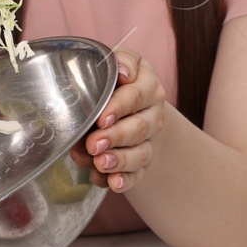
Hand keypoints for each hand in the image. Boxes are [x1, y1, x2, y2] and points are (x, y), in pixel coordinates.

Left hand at [77, 47, 165, 192]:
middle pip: (139, 128)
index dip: (119, 107)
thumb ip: (120, 62)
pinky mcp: (141, 162)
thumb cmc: (114, 81)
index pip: (137, 96)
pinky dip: (125, 181)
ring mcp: (148, 141)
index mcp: (148, 87)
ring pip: (140, 154)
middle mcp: (153, 115)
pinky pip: (137, 175)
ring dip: (119, 161)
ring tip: (100, 163)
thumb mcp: (117, 63)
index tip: (101, 118)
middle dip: (116, 137)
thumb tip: (124, 73)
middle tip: (94, 144)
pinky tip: (113, 183)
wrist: (127, 105)